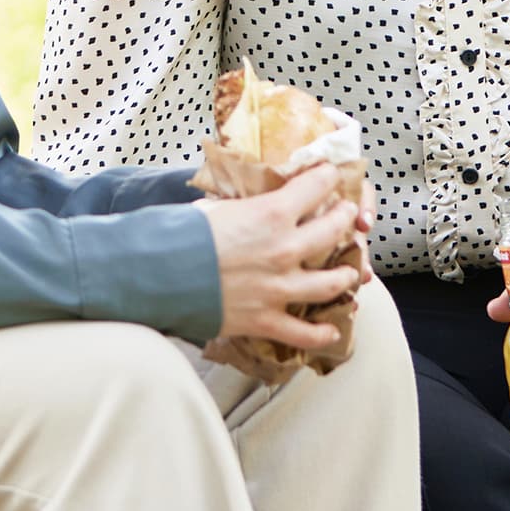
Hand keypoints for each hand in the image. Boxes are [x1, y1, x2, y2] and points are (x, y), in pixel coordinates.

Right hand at [202, 162, 365, 352]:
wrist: (160, 276)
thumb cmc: (183, 234)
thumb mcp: (218, 205)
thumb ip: (245, 204)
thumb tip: (251, 198)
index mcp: (272, 213)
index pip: (316, 186)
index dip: (326, 177)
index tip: (329, 176)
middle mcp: (284, 249)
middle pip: (333, 230)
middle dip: (345, 218)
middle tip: (347, 215)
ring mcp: (279, 288)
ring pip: (331, 283)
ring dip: (345, 275)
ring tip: (350, 272)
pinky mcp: (267, 320)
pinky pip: (304, 332)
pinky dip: (321, 334)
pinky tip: (332, 331)